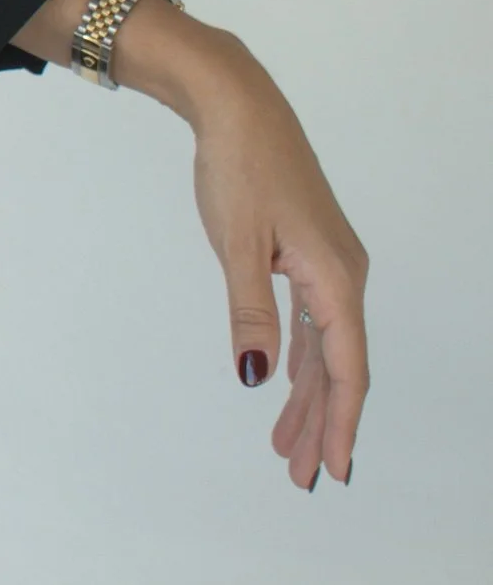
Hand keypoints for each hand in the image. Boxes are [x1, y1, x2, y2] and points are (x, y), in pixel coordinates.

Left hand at [171, 27, 370, 488]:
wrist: (240, 108)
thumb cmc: (241, 168)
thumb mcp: (237, 244)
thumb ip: (250, 313)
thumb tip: (255, 377)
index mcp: (335, 278)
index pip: (346, 369)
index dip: (343, 424)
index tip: (336, 470)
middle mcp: (342, 277)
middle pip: (338, 369)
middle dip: (323, 425)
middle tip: (302, 476)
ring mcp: (328, 268)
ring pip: (324, 350)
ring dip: (309, 400)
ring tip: (288, 449)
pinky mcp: (308, 257)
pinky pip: (311, 325)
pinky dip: (300, 362)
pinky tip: (285, 390)